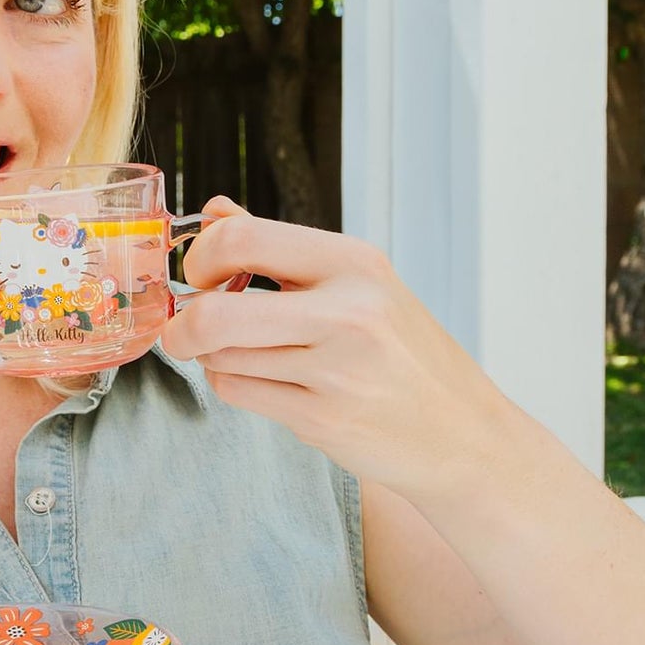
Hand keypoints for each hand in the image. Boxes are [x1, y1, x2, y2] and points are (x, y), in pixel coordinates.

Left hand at [160, 197, 527, 504]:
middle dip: (183, 325)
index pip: (242, 238)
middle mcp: (348, 311)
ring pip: (220, 357)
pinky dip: (235, 386)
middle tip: (184, 330)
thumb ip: (279, 248)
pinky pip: (238, 393)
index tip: (200, 276)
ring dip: (215, 358)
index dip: (201, 258)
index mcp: (353, 262)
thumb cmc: (403, 355)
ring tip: (252, 356)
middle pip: (215, 313)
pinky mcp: (322, 418)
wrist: (462, 433)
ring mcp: (336, 370)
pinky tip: (270, 384)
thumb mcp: (357, 284)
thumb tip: (213, 211)